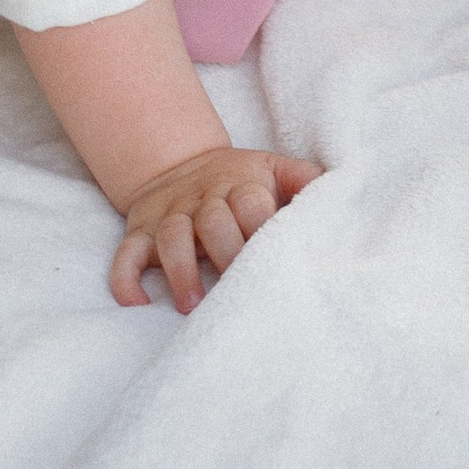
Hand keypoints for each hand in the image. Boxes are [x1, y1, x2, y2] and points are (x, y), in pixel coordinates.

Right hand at [112, 145, 323, 313]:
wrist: (177, 162)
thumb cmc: (240, 180)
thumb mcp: (275, 168)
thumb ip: (306, 180)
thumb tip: (343, 190)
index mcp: (240, 184)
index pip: (251, 202)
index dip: (262, 226)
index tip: (276, 256)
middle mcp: (201, 199)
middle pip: (212, 221)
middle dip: (226, 253)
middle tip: (240, 288)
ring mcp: (168, 216)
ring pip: (170, 238)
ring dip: (180, 271)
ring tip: (192, 306)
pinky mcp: (138, 232)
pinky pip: (125, 255)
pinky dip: (124, 279)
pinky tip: (136, 304)